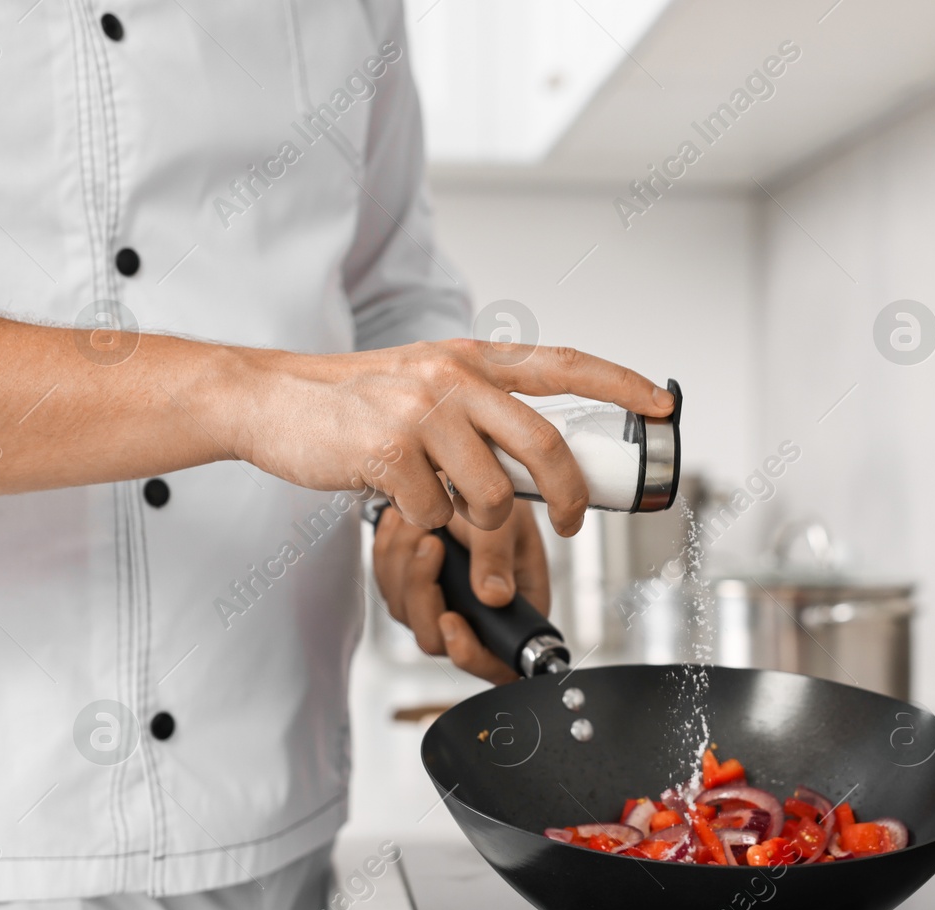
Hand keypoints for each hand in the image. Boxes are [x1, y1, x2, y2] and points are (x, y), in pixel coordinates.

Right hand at [230, 339, 672, 536]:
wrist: (271, 401)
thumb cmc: (355, 403)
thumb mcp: (426, 383)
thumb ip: (481, 408)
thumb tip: (537, 462)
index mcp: (471, 360)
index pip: (564, 365)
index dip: (621, 383)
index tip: (662, 401)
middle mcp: (453, 378)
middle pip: (543, 446)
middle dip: (568, 496)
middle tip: (569, 524)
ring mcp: (421, 413)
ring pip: (490, 495)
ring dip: (477, 523)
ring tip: (445, 509)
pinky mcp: (388, 452)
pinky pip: (434, 515)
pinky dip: (421, 523)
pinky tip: (395, 500)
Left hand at [372, 501, 548, 683]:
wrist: (473, 476)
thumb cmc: (503, 499)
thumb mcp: (506, 524)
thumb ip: (498, 560)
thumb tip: (493, 598)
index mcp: (516, 613)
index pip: (496, 663)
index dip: (470, 652)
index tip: (451, 618)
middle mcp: (478, 618)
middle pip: (437, 639)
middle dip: (423, 592)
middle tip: (430, 545)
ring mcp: (443, 605)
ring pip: (406, 613)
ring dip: (404, 567)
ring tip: (419, 525)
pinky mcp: (414, 590)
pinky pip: (389, 588)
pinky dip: (388, 557)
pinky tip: (402, 526)